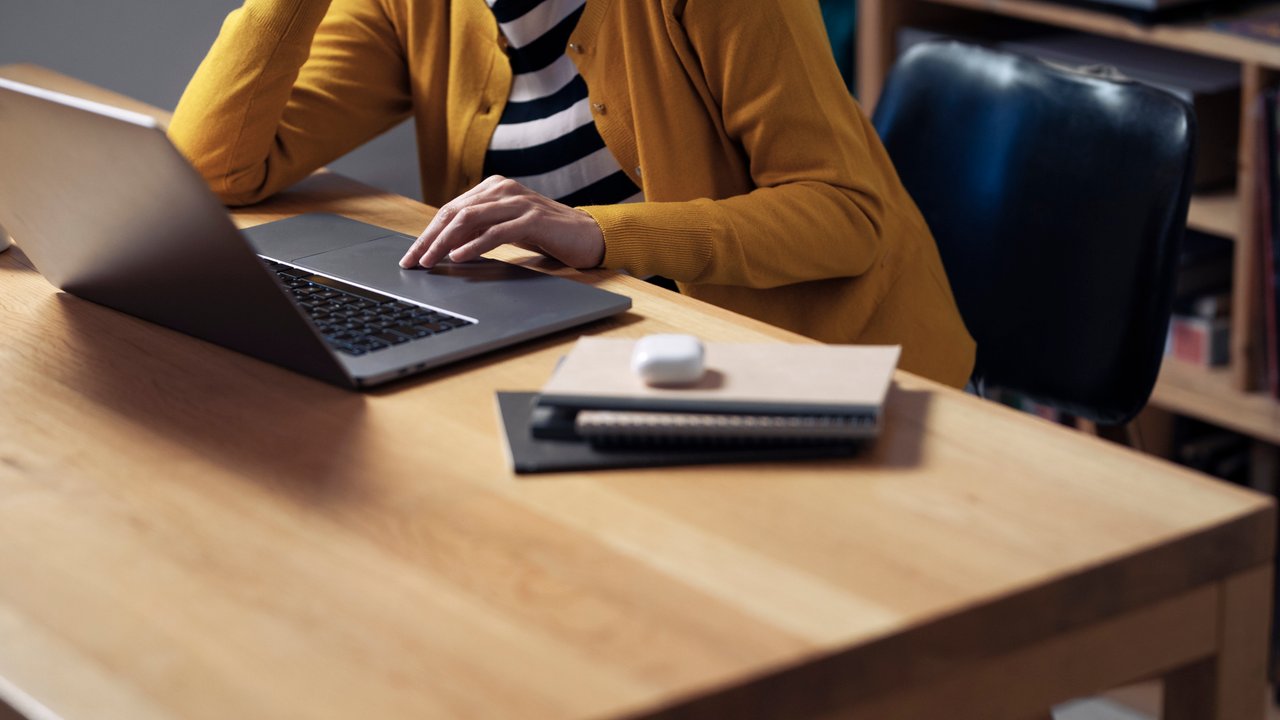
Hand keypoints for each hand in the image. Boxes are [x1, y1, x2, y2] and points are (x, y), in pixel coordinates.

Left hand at [399, 176, 603, 269]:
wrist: (588, 235)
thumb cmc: (547, 233)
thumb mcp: (507, 227)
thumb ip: (480, 229)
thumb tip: (444, 246)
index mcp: (494, 187)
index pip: (451, 209)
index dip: (427, 233)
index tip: (412, 256)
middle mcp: (503, 189)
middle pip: (454, 213)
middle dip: (429, 239)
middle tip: (412, 261)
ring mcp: (518, 202)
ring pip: (469, 220)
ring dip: (444, 243)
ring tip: (430, 261)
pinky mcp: (533, 219)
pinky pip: (495, 232)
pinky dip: (473, 246)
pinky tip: (458, 257)